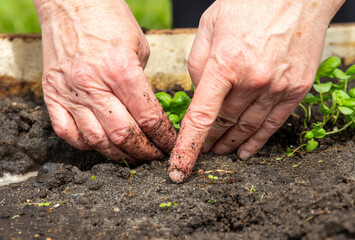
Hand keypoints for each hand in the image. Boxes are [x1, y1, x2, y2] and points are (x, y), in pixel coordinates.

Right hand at [33, 0, 175, 163]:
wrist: (71, 2)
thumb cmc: (109, 20)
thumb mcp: (139, 49)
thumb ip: (143, 85)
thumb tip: (149, 113)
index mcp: (121, 70)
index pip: (149, 118)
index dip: (164, 138)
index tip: (171, 144)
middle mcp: (94, 85)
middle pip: (124, 135)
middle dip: (145, 152)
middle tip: (154, 155)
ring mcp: (70, 92)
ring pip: (97, 140)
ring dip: (118, 154)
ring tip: (131, 156)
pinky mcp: (52, 94)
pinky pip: (67, 133)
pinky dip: (85, 145)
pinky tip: (99, 144)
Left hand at [168, 0, 344, 181]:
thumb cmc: (248, 4)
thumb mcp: (209, 27)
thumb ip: (199, 66)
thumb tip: (200, 95)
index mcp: (225, 64)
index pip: (201, 116)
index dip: (188, 146)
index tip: (180, 168)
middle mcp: (252, 80)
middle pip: (223, 123)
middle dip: (208, 140)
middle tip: (201, 148)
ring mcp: (277, 87)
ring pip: (247, 128)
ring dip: (230, 144)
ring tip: (220, 152)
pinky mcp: (296, 89)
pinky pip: (273, 124)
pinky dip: (257, 140)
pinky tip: (245, 151)